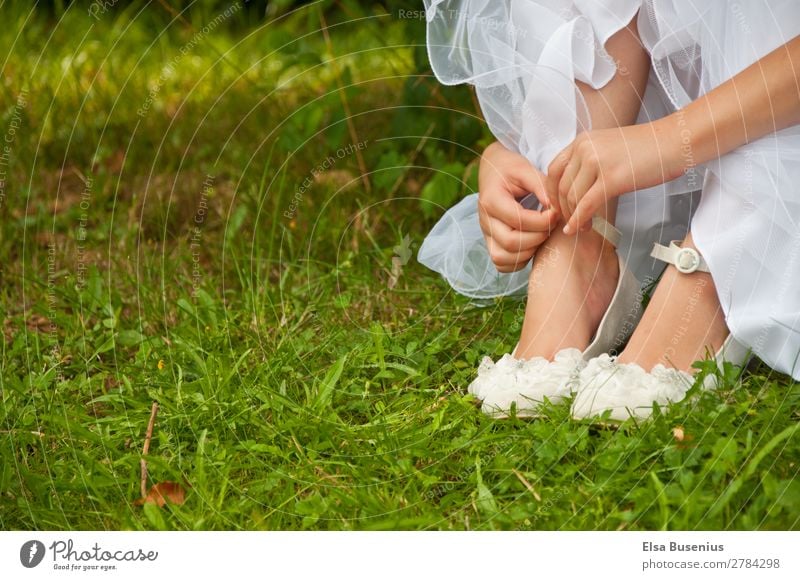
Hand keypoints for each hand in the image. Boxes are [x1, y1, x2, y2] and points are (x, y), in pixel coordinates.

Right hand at [478, 142, 558, 272]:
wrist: (493, 171)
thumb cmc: (510, 169)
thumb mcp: (525, 169)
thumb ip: (541, 185)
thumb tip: (554, 207)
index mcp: (491, 199)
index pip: (518, 220)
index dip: (542, 220)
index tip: (557, 212)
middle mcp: (485, 220)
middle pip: (510, 242)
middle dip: (538, 237)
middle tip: (552, 226)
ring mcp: (486, 234)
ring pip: (502, 257)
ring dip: (528, 251)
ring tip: (542, 235)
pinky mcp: (490, 242)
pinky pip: (501, 263)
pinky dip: (518, 261)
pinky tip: (531, 245)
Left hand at [547, 121, 683, 233]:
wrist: (674, 142)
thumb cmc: (647, 149)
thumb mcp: (608, 148)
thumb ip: (589, 162)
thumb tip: (576, 186)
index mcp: (582, 141)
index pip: (553, 170)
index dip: (551, 193)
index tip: (558, 208)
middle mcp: (584, 149)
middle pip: (560, 186)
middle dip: (562, 209)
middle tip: (569, 222)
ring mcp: (596, 162)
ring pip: (572, 198)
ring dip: (573, 217)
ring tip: (581, 228)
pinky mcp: (611, 178)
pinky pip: (586, 205)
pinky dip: (579, 221)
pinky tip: (579, 229)